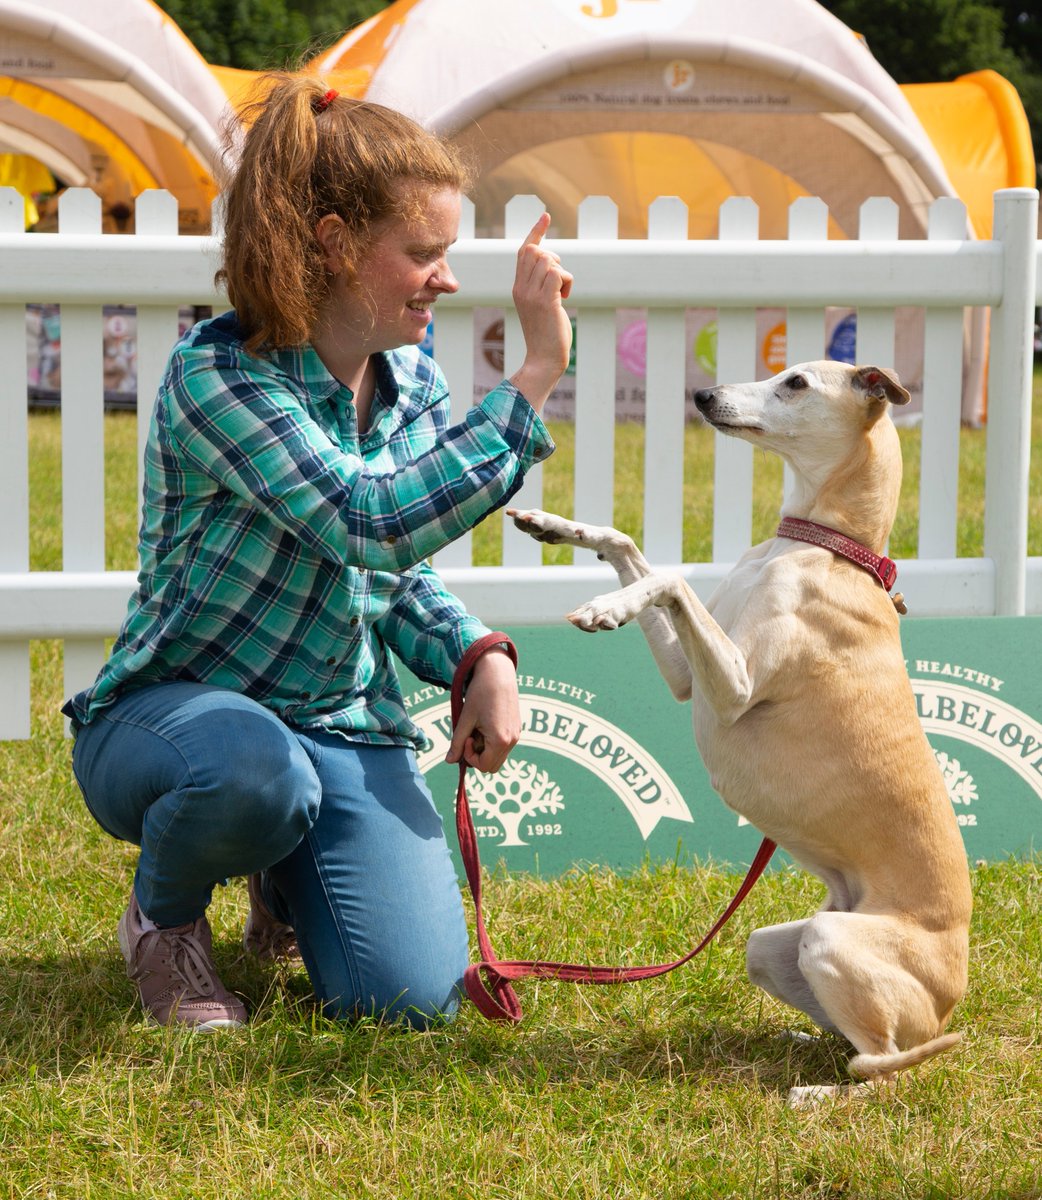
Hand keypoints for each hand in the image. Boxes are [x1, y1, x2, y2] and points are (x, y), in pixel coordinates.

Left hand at [445, 646, 519, 772]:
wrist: (498, 673)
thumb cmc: (480, 693)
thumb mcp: (465, 719)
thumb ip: (457, 742)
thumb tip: (450, 761)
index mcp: (499, 740)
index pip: (483, 766)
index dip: (470, 757)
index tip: (465, 738)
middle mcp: (511, 740)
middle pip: (492, 766)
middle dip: (478, 756)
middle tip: (471, 735)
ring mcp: (516, 735)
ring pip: (498, 756)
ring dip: (485, 749)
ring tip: (478, 728)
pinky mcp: (517, 729)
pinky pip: (504, 745)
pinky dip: (492, 741)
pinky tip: (486, 723)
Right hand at [509, 213, 573, 412]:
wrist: (543, 360)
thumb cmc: (547, 337)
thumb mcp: (541, 306)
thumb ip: (542, 287)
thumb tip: (555, 270)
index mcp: (518, 288)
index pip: (524, 251)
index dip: (536, 232)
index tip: (545, 215)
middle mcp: (521, 288)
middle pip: (537, 251)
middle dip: (555, 259)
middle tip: (559, 283)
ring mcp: (531, 295)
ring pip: (549, 261)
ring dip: (562, 273)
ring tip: (562, 294)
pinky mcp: (545, 302)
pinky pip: (558, 273)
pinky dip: (567, 282)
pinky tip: (565, 299)